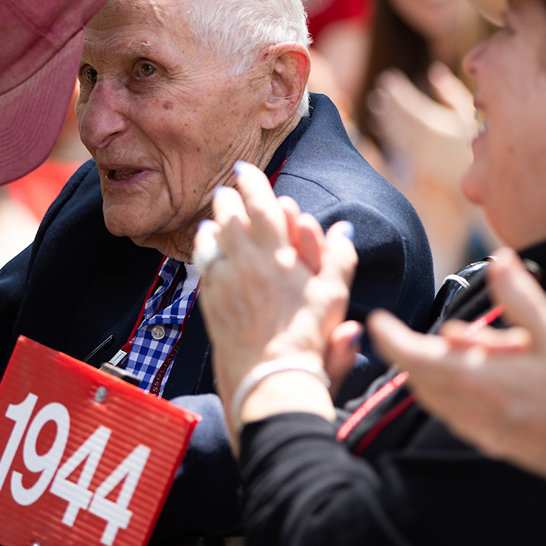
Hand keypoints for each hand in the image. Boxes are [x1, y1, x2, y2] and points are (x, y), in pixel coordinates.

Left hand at [197, 162, 356, 425]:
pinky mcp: (210, 298)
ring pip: (212, 234)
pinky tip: (208, 243)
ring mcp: (224, 278)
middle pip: (230, 213)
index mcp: (278, 254)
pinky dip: (204, 244)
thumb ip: (339, 256)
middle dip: (229, 197)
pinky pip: (202, 260)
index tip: (244, 169)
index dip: (251, 181)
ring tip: (218, 213)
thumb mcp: (334, 296)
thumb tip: (343, 228)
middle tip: (229, 188)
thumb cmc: (308, 340)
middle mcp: (246, 260)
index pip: (260, 202)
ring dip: (215, 219)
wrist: (270, 377)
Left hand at [368, 248, 545, 486]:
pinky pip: (452, 411)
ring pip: (433, 395)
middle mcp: (468, 407)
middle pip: (418, 376)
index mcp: (476, 378)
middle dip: (413, 350)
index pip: (413, 357)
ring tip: (466, 349)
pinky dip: (450, 390)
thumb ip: (521, 298)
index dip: (390, 338)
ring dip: (434, 369)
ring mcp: (477, 428)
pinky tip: (480, 376)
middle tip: (425, 331)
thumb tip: (499, 260)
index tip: (377, 320)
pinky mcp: (489, 441)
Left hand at [369, 64, 474, 189]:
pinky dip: (388, 134)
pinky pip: (398, 147)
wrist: (483, 172)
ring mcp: (421, 156)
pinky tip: (379, 125)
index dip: (398, 91)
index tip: (387, 78)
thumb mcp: (469, 112)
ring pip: (396, 135)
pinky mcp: (418, 167)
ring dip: (383, 120)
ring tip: (375, 106)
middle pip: (400, 120)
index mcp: (440, 124)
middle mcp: (427, 141)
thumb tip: (435, 71)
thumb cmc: (478, 137)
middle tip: (377, 93)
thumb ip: (451, 92)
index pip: (412, 105)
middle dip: (387, 105)